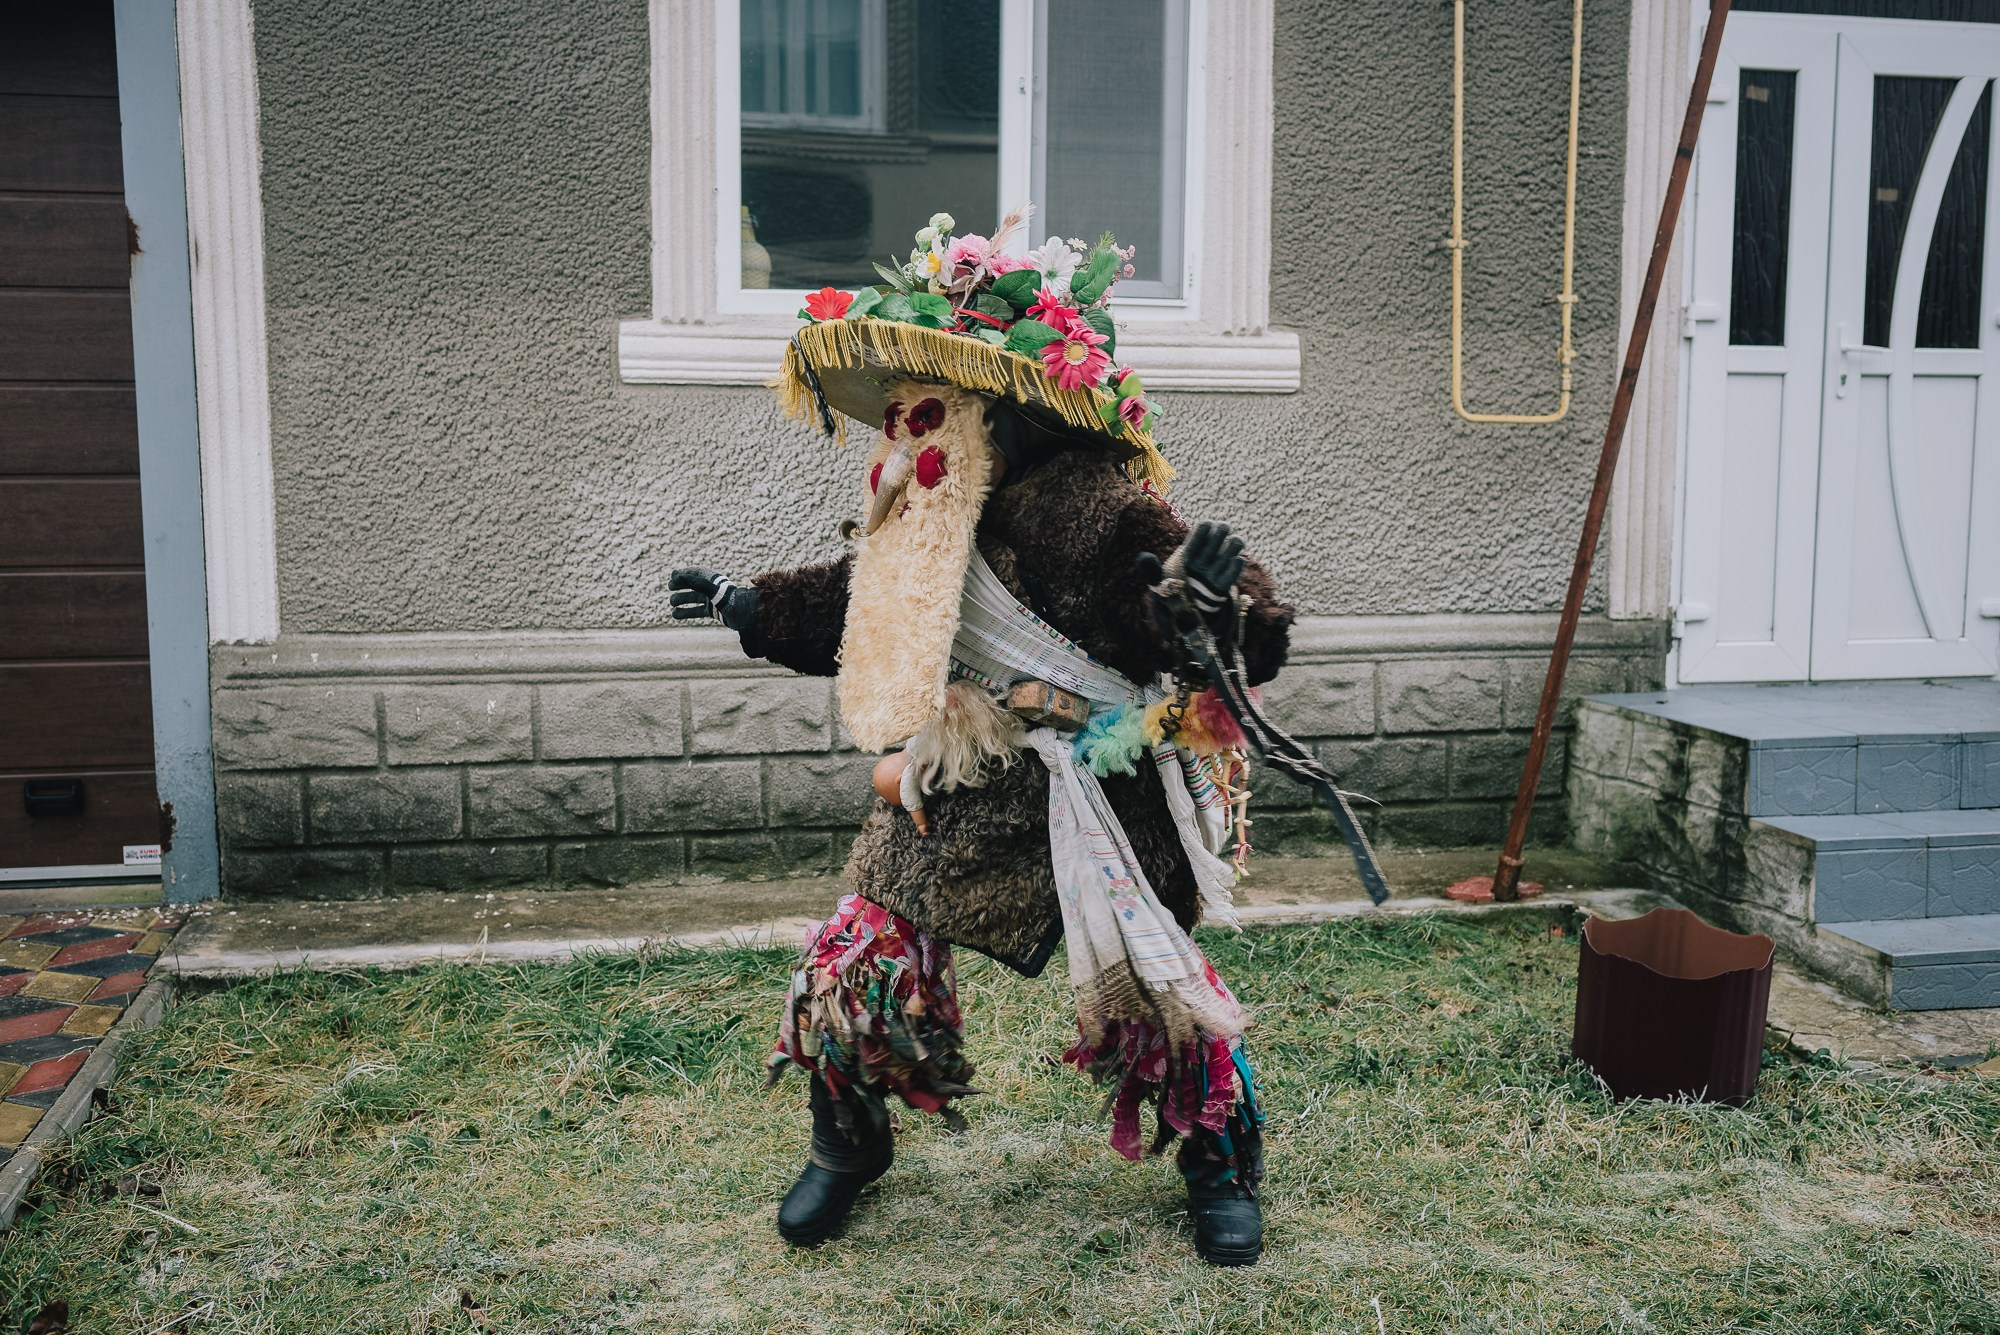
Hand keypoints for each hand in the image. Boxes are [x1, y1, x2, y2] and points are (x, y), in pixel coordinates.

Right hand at [669, 567, 759, 636]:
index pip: (695, 573)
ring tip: (672, 602)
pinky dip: (686, 612)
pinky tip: (675, 614)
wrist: (746, 617)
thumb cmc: (731, 600)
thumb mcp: (713, 590)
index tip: (673, 576)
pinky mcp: (713, 611)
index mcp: (713, 580)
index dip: (683, 573)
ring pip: (692, 598)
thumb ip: (697, 583)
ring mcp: (712, 600)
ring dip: (681, 599)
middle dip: (680, 585)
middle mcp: (712, 589)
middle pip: (692, 585)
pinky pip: (696, 611)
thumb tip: (677, 576)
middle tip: (670, 587)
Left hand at [1137, 520, 1245, 640]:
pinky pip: (1230, 577)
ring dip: (1232, 547)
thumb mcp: (1158, 586)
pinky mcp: (1221, 589)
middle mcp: (1200, 564)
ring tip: (1236, 542)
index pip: (1194, 542)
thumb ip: (1152, 571)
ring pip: (1225, 556)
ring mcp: (1212, 575)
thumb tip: (1144, 556)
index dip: (1201, 532)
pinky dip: (1235, 568)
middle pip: (1212, 544)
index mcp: (1185, 559)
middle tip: (1224, 528)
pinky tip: (1239, 559)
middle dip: (1219, 535)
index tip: (1207, 524)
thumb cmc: (1168, 600)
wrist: (1182, 624)